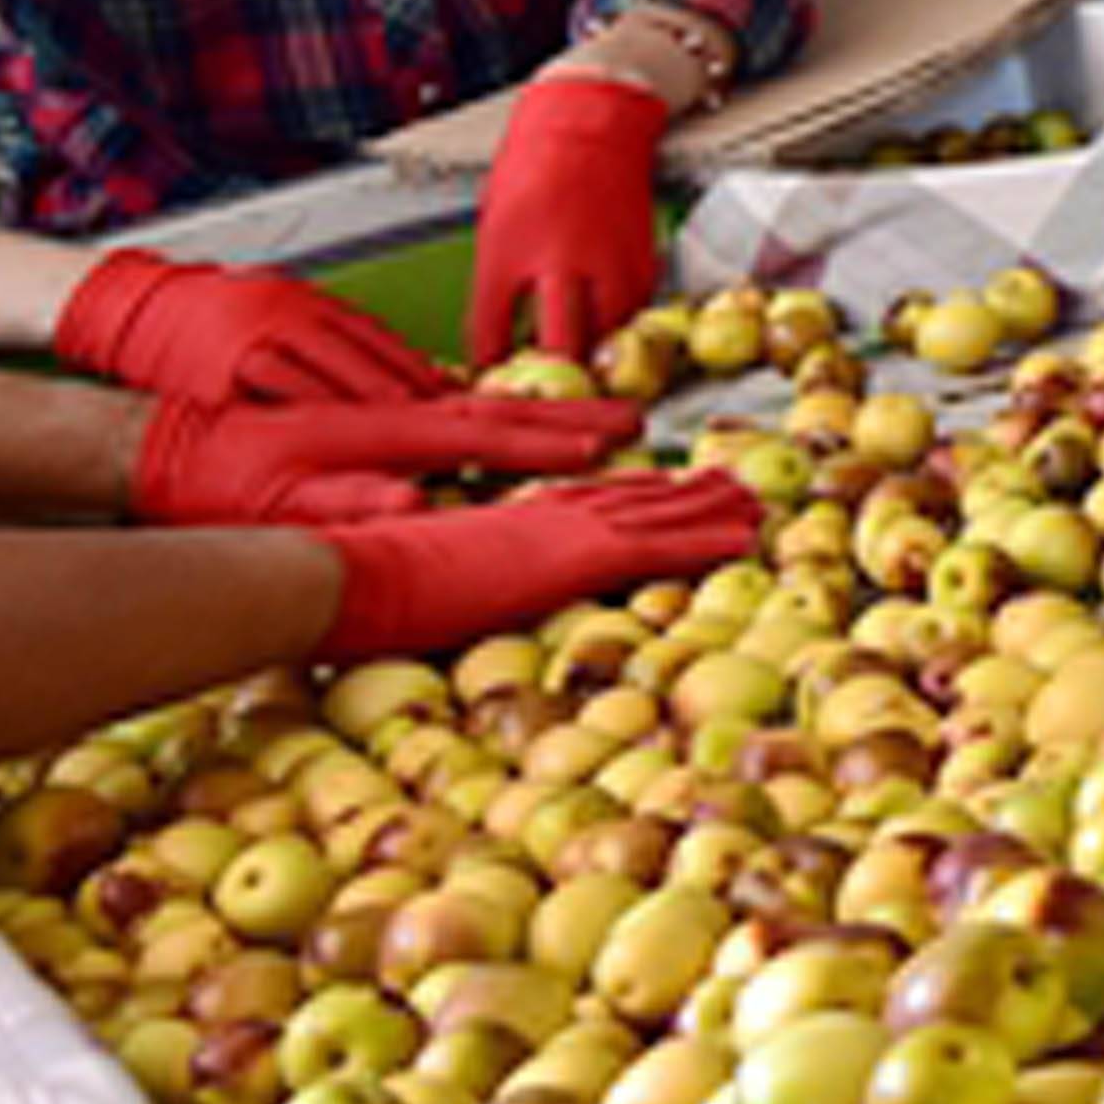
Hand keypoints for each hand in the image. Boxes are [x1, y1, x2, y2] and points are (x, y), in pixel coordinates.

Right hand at [52, 250, 447, 409]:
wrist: (137, 304)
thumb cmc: (208, 317)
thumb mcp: (271, 311)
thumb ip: (319, 338)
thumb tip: (378, 368)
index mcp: (305, 301)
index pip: (374, 334)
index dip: (416, 364)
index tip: (453, 392)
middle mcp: (290, 312)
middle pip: (362, 351)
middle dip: (408, 384)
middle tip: (450, 413)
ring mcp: (259, 333)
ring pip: (327, 367)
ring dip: (370, 396)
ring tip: (409, 423)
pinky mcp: (226, 360)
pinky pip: (277, 385)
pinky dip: (311, 406)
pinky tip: (339, 428)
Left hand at [137, 387, 639, 527]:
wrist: (155, 441)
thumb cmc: (211, 480)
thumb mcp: (277, 503)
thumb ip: (350, 501)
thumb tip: (416, 504)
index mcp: (381, 431)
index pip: (487, 433)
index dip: (556, 439)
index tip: (614, 442)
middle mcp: (387, 408)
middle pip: (495, 409)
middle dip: (568, 417)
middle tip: (631, 420)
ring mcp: (373, 404)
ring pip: (470, 404)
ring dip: (534, 413)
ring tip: (583, 421)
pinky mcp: (356, 411)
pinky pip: (437, 404)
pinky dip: (482, 411)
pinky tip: (492, 418)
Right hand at [313, 472, 770, 664]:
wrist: (346, 575)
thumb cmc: (358, 592)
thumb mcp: (414, 591)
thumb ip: (445, 595)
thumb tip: (440, 617)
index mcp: (508, 525)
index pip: (584, 503)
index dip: (631, 494)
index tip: (665, 488)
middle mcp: (542, 517)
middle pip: (632, 498)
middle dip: (687, 493)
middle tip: (737, 486)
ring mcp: (560, 531)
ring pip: (658, 512)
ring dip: (712, 508)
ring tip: (758, 504)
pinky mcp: (571, 555)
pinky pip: (657, 545)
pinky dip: (707, 539)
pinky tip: (745, 540)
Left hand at [469, 70, 671, 368]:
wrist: (589, 121)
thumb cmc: (531, 167)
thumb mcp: (495, 226)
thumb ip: (496, 282)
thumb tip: (494, 337)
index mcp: (509, 252)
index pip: (491, 332)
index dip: (488, 367)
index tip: (490, 381)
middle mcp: (559, 261)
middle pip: (557, 345)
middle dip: (549, 377)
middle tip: (542, 391)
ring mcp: (605, 260)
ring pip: (603, 334)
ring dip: (588, 353)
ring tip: (576, 362)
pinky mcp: (640, 257)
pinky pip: (630, 309)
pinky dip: (616, 324)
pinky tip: (602, 325)